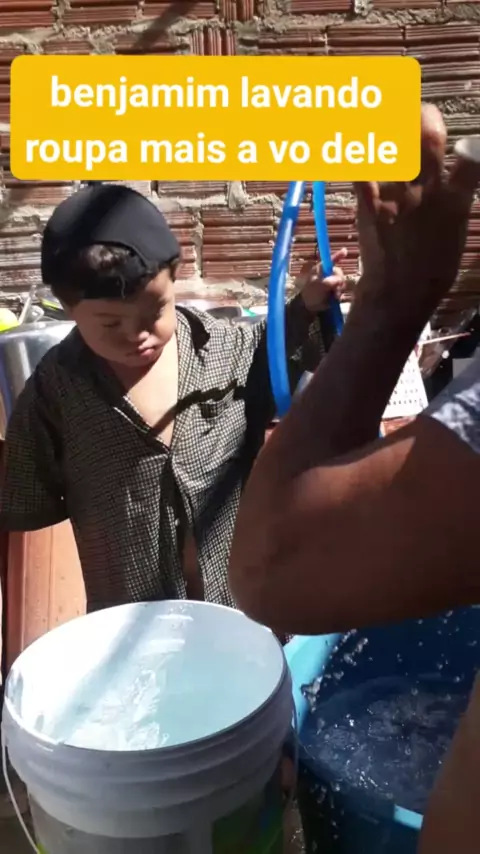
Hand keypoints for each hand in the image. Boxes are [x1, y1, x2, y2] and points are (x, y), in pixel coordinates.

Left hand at [298, 248, 347, 312]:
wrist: (309, 307)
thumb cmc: (311, 293)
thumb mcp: (319, 286)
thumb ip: (329, 281)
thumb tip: (340, 280)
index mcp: (321, 269)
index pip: (331, 260)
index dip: (338, 255)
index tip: (345, 251)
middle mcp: (327, 273)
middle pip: (339, 273)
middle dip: (339, 281)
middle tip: (335, 290)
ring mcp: (331, 282)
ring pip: (342, 282)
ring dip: (339, 289)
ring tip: (334, 296)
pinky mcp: (334, 290)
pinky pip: (342, 289)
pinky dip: (340, 294)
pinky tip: (336, 298)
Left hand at [354, 104, 479, 324]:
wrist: (398, 295)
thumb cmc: (432, 270)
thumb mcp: (456, 232)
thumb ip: (459, 198)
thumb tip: (464, 173)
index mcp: (455, 201)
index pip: (471, 157)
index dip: (467, 143)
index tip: (459, 143)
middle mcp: (428, 192)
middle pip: (428, 136)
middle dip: (423, 115)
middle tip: (416, 115)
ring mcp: (397, 197)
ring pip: (395, 146)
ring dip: (389, 128)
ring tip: (384, 126)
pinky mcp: (370, 205)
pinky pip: (362, 168)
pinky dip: (357, 151)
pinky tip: (353, 140)